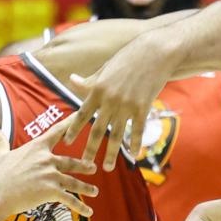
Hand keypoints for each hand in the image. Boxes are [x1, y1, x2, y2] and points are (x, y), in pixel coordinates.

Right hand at [0, 118, 97, 216]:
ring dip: (86, 188)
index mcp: (36, 148)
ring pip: (74, 182)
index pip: (56, 132)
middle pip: (71, 162)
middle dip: (83, 166)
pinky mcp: (51, 191)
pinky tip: (89, 211)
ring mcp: (51, 175)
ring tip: (95, 191)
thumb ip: (0, 141)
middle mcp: (47, 160)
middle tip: (93, 167)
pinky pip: (70, 200)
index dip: (69, 124)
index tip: (79, 116)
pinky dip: (80, 207)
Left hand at [63, 42, 169, 170]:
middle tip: (84, 164)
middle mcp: (110, 100)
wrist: (155, 53)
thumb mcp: (105, 68)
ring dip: (112, 153)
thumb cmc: (128, 58)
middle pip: (97, 130)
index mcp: (98, 89)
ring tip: (108, 167)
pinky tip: (134, 155)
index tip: (66, 142)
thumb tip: (72, 80)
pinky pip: (137, 131)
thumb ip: (89, 80)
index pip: (82, 114)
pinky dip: (135, 144)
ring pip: (117, 135)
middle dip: (90, 149)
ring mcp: (127, 105)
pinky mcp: (143, 108)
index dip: (73, 129)